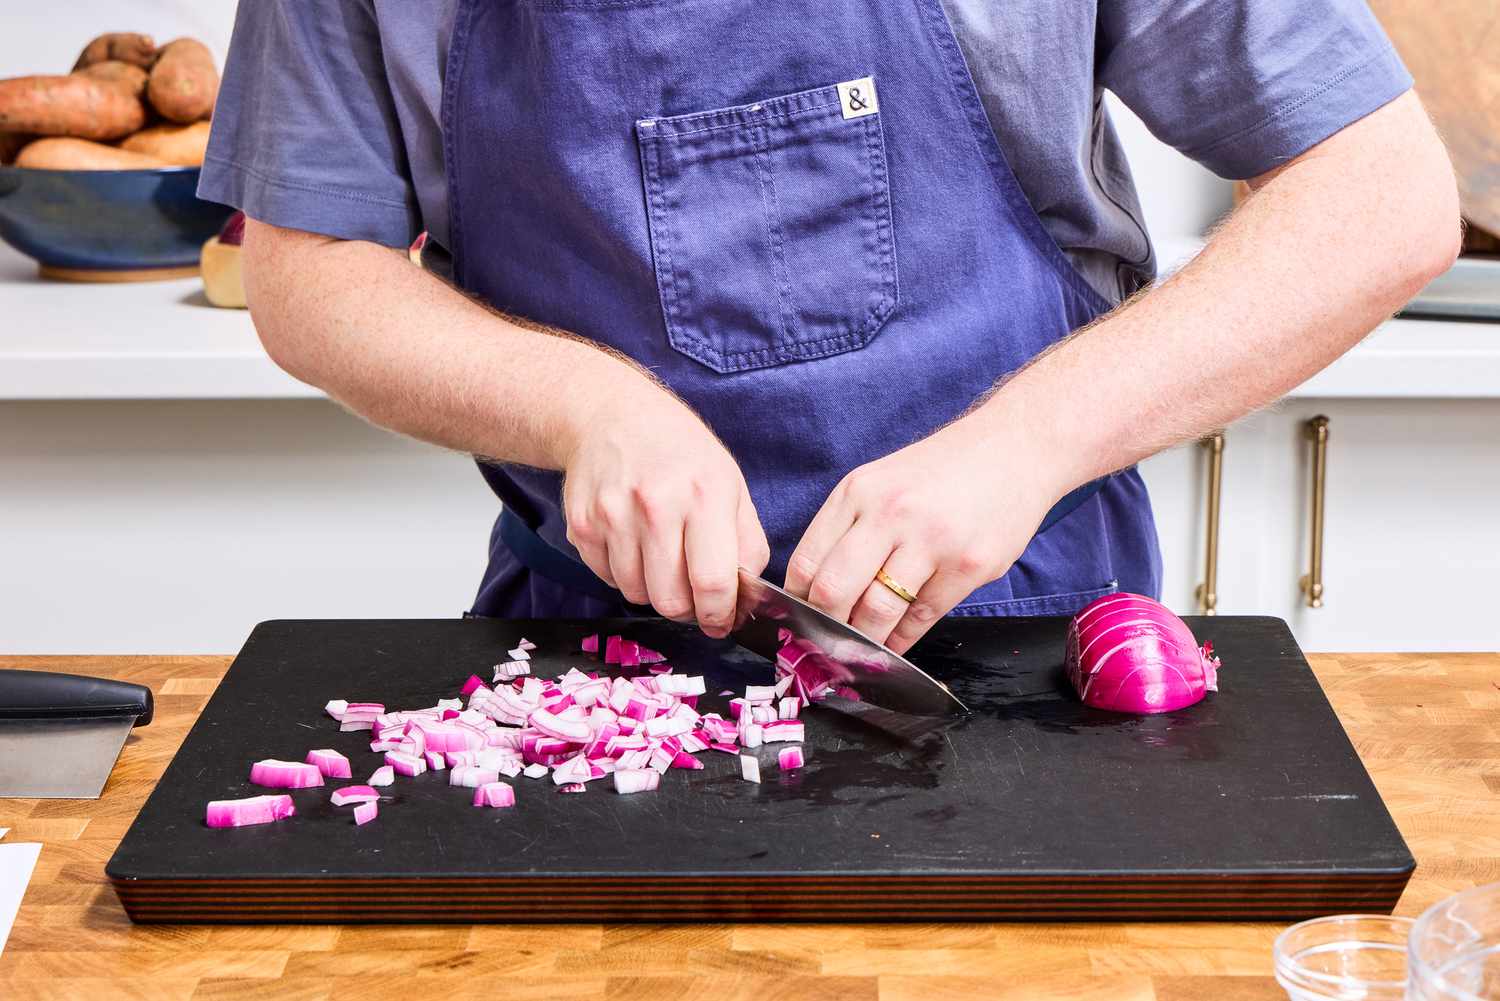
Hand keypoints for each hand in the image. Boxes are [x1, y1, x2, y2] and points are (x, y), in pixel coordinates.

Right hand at [561, 387, 769, 637]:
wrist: (611, 415)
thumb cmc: (680, 452)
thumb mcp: (731, 485)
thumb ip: (747, 543)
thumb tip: (746, 599)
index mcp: (704, 495)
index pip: (712, 583)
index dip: (720, 615)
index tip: (722, 622)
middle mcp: (656, 506)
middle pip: (670, 601)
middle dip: (687, 609)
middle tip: (692, 594)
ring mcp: (613, 516)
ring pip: (637, 594)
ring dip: (653, 590)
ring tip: (661, 557)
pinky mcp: (583, 525)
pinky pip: (608, 578)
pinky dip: (624, 574)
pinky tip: (634, 543)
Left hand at [784, 420, 1061, 653]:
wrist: (1013, 449)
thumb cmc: (942, 472)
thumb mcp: (881, 482)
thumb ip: (849, 528)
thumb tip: (815, 589)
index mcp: (858, 492)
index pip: (808, 561)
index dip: (798, 601)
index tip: (800, 620)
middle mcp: (890, 514)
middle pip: (833, 591)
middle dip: (824, 626)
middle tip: (826, 642)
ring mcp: (931, 541)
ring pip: (876, 612)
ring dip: (864, 640)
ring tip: (859, 649)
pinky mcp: (968, 566)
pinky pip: (921, 617)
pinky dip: (901, 640)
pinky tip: (894, 643)